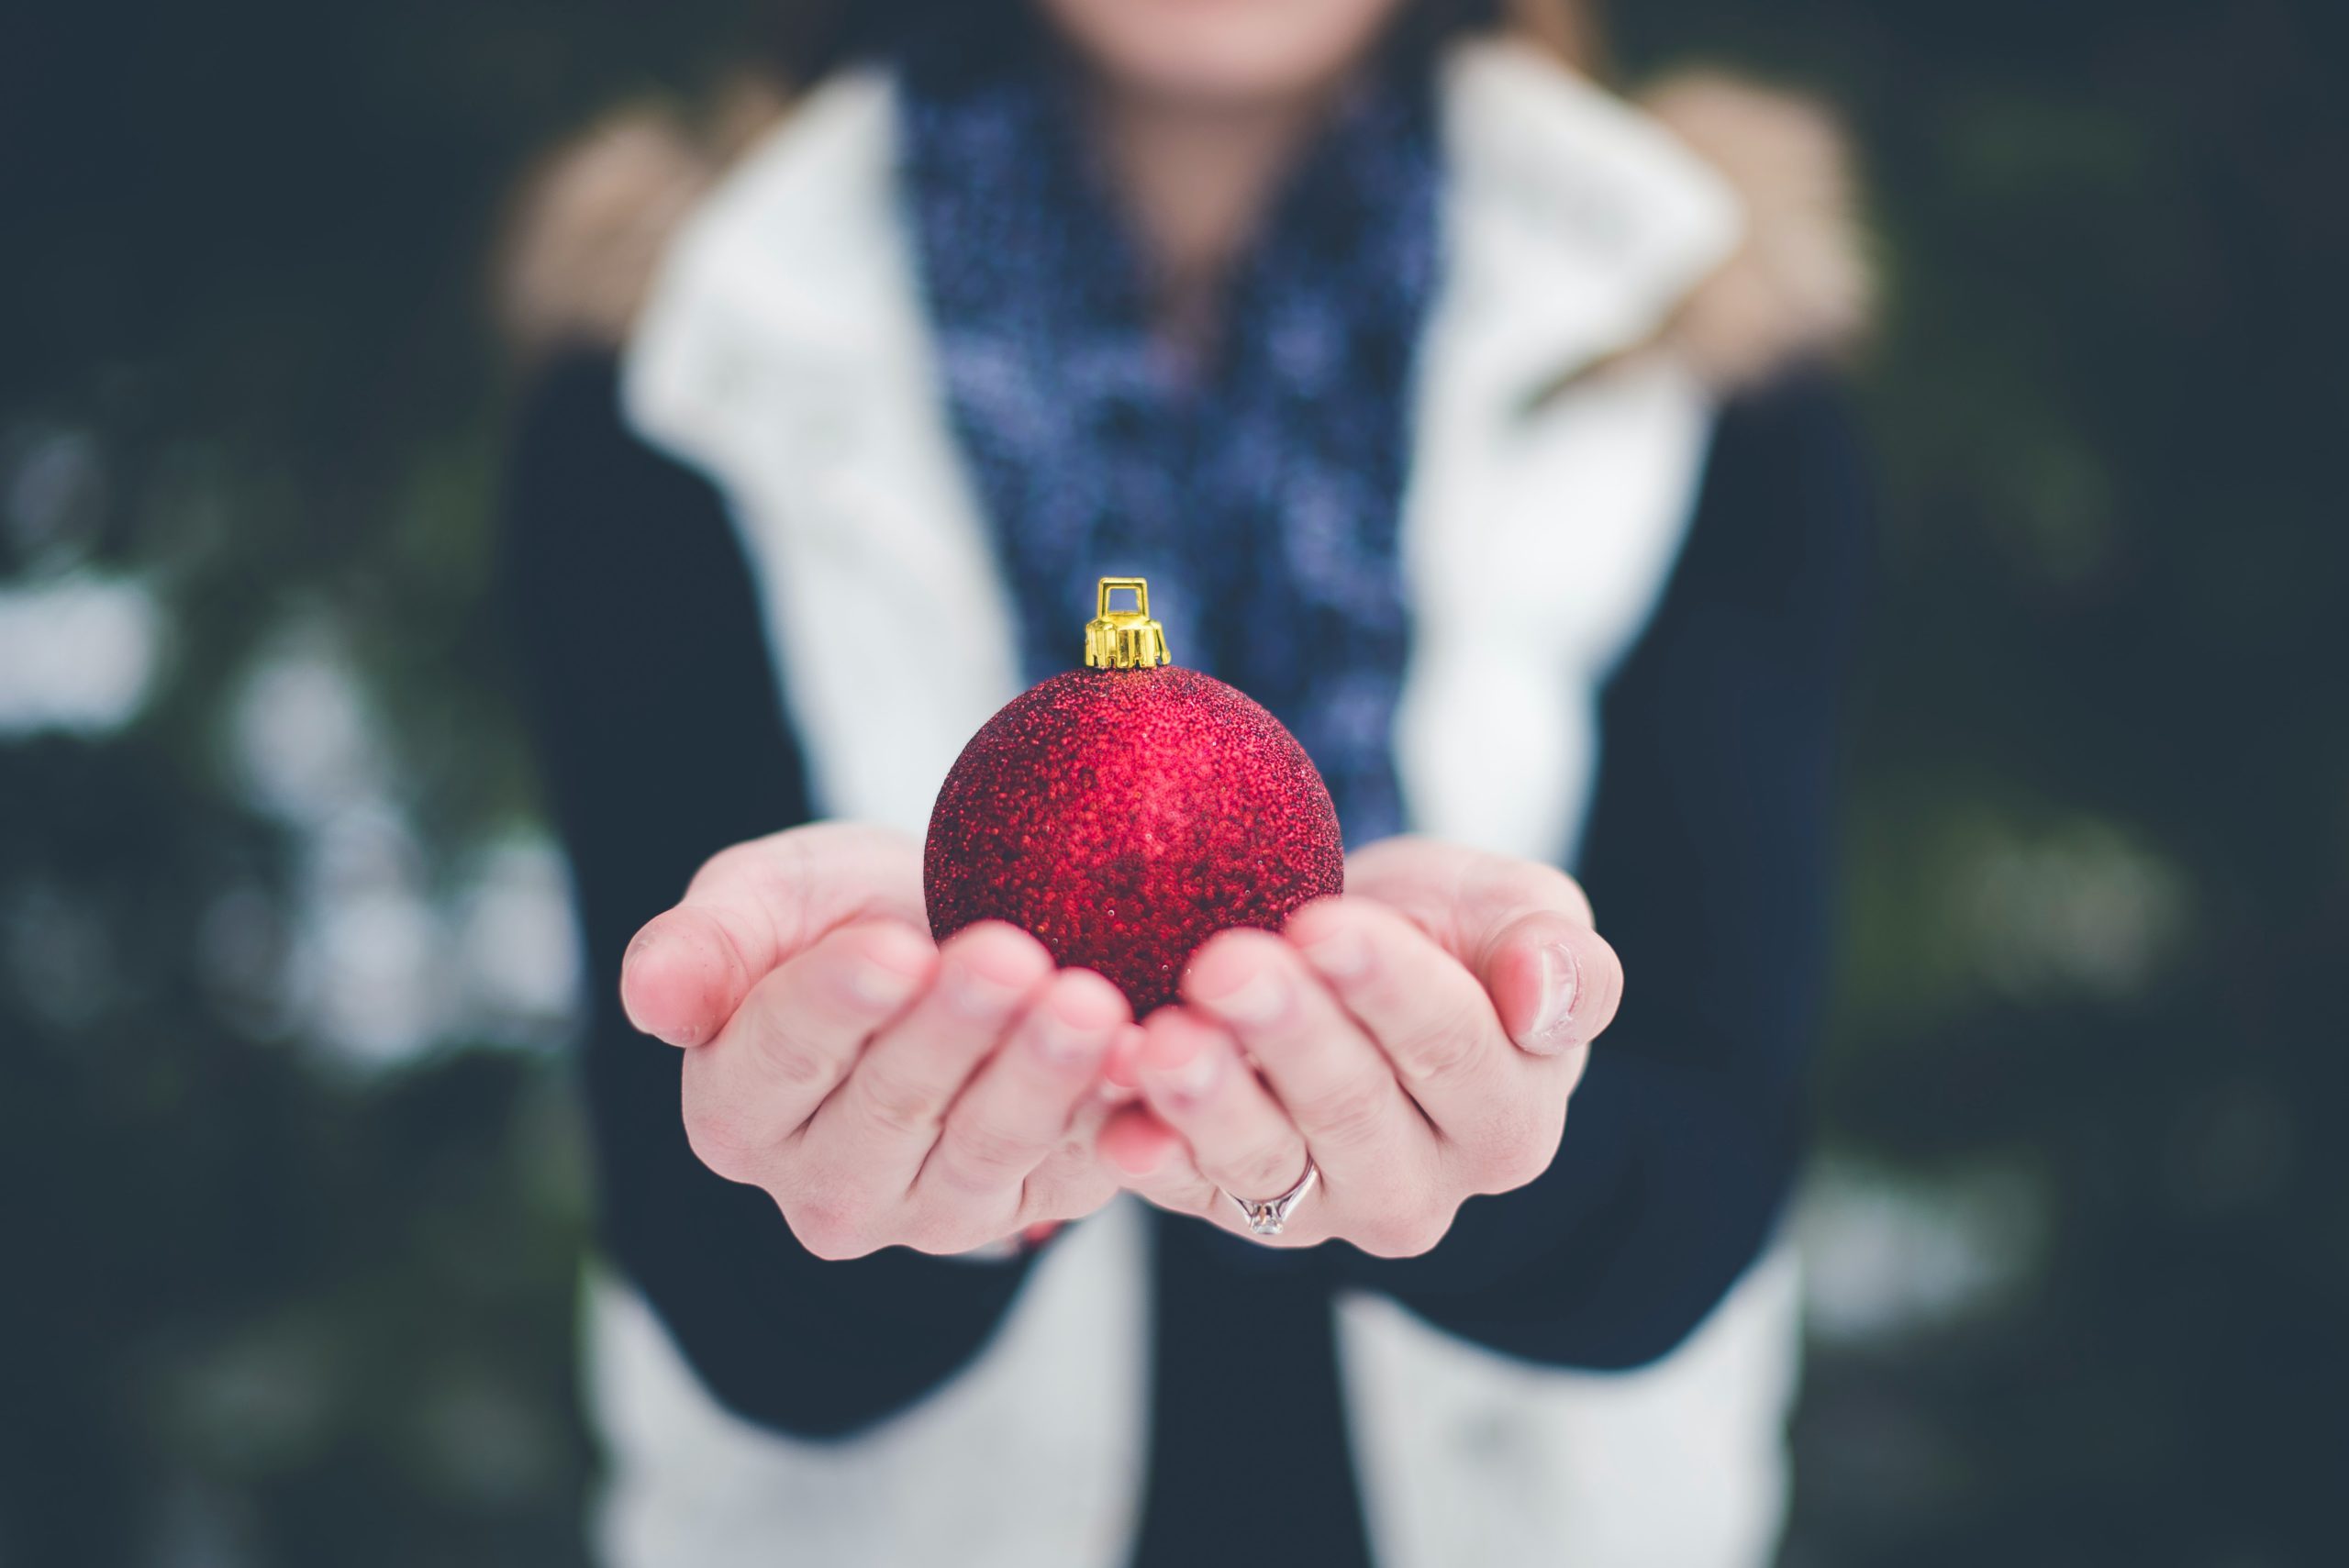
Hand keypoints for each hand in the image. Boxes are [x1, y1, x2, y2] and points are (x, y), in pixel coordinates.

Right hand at [621, 822, 1130, 1259]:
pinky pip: (1072, 1169)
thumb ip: (704, 945)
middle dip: (955, 1030)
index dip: (836, 1004)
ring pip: (985, 1149)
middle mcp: (823, 1184)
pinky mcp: (1028, 1209)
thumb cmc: (842, 915)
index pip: (780, 1056)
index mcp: (737, 1108)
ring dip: (1042, 1077)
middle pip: (890, 1108)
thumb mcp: (764, 900)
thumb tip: (649, 997)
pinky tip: (1146, 1059)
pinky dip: (1112, 1116)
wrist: (953, 940)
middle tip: (1012, 957)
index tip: (890, 948)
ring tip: (1088, 1003)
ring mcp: (929, 1210)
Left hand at [1098, 837, 1623, 1256]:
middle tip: (1227, 965)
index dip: (1388, 988)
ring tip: (1165, 1044)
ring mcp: (1318, 1206)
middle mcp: (1418, 1185)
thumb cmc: (1443, 933)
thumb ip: (1562, 959)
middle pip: (1352, 1110)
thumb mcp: (1520, 915)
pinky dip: (1148, 1156)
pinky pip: (1184, 1188)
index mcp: (1508, 1120)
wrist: (1340, 953)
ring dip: (1210, 1104)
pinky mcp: (1226, 1207)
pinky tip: (1115, 1125)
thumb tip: (1546, 996)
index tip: (1326, 926)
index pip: (1454, 1048)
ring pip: (1265, 1163)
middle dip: (1287, 1034)